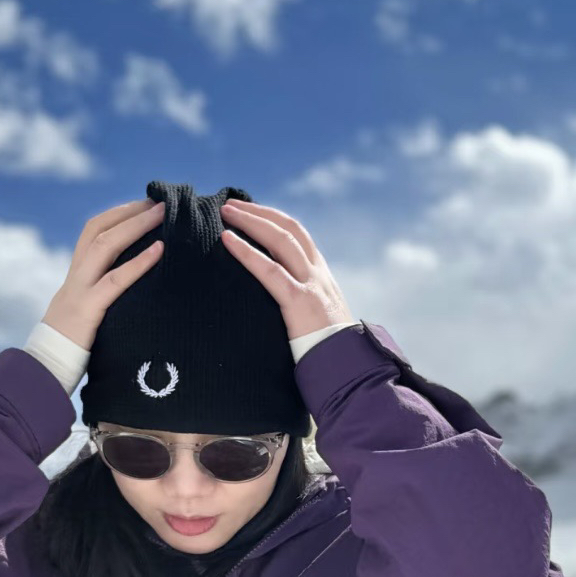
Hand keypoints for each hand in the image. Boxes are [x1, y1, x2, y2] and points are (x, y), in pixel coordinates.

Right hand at [42, 198, 165, 350]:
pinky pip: (115, 281)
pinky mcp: (87, 311)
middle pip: (98, 230)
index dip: (117, 215)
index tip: (142, 204)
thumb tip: (127, 290)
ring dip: (135, 226)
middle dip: (128, 212)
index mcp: (75, 276)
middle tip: (157, 202)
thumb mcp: (84, 314)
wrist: (44, 370)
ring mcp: (79, 291)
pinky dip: (139, 263)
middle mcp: (75, 277)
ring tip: (161, 216)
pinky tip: (159, 251)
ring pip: (104, 246)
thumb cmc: (70, 348)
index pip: (92, 232)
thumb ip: (99, 298)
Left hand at [218, 198, 353, 340]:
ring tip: (226, 213)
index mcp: (323, 278)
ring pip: (280, 240)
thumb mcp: (320, 321)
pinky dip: (246, 252)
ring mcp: (312, 285)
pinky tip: (227, 240)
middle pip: (289, 229)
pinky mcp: (300, 302)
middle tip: (231, 205)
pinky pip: (270, 270)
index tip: (252, 212)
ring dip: (251, 222)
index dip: (274, 220)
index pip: (299, 236)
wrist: (350, 370)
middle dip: (259, 213)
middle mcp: (319, 274)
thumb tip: (281, 306)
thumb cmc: (330, 354)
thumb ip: (304, 306)